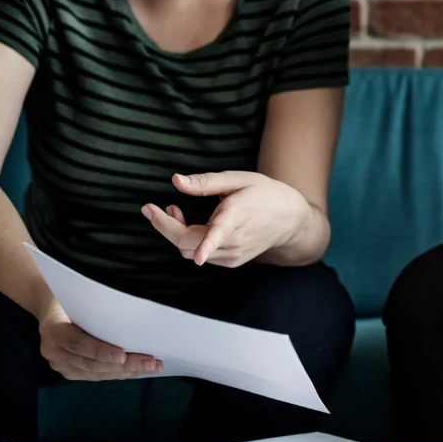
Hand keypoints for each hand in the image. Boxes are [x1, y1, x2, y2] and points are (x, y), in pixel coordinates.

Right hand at [38, 299, 161, 380]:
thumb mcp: (80, 296)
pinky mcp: (69, 371)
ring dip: (126, 371)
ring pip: (96, 372)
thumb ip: (97, 308)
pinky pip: (96, 376)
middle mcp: (52, 350)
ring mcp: (60, 363)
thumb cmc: (72, 297)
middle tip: (151, 362)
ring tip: (152, 367)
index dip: (100, 351)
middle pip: (91, 363)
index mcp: (52, 329)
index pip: (77, 343)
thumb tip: (132, 314)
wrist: (51, 305)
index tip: (122, 355)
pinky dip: (118, 373)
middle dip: (124, 365)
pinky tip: (137, 370)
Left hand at [143, 171, 311, 267]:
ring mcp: (233, 254)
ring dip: (175, 232)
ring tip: (175, 210)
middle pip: (189, 244)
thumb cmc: (264, 194)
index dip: (207, 244)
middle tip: (152, 209)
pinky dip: (188, 241)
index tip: (199, 255)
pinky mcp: (231, 262)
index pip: (220, 233)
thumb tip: (176, 181)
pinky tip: (192, 225)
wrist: (290, 221)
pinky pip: (199, 255)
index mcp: (238, 215)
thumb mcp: (238, 179)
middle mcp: (235, 240)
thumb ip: (205, 182)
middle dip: (165, 227)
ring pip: (190, 251)